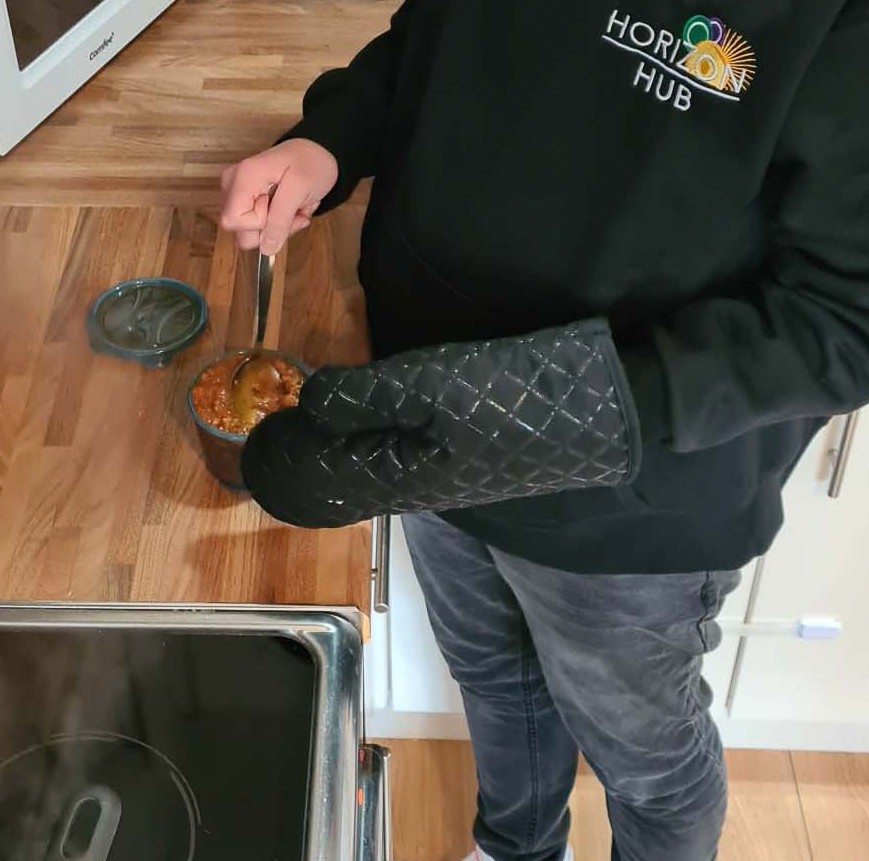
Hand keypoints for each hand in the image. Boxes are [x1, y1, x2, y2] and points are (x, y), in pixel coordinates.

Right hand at [219, 139, 338, 254]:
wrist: (318, 151)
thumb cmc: (312, 162)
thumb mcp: (300, 190)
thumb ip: (281, 219)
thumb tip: (266, 248)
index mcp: (243, 176)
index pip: (233, 220)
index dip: (260, 223)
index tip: (281, 205)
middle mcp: (233, 184)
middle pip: (240, 230)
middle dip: (272, 229)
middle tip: (295, 211)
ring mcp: (237, 192)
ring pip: (251, 231)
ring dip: (278, 226)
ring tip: (295, 207)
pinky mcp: (246, 199)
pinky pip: (257, 225)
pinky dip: (277, 221)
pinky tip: (289, 206)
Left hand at [241, 318, 641, 527]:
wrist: (611, 408)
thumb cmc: (514, 394)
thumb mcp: (433, 383)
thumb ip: (366, 393)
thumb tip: (309, 402)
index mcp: (404, 475)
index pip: (327, 476)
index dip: (290, 459)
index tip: (257, 439)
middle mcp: (423, 485)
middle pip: (351, 478)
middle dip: (312, 460)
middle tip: (275, 436)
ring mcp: (453, 474)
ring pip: (380, 466)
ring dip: (344, 449)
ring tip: (315, 424)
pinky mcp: (478, 457)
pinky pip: (409, 455)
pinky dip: (378, 440)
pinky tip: (376, 420)